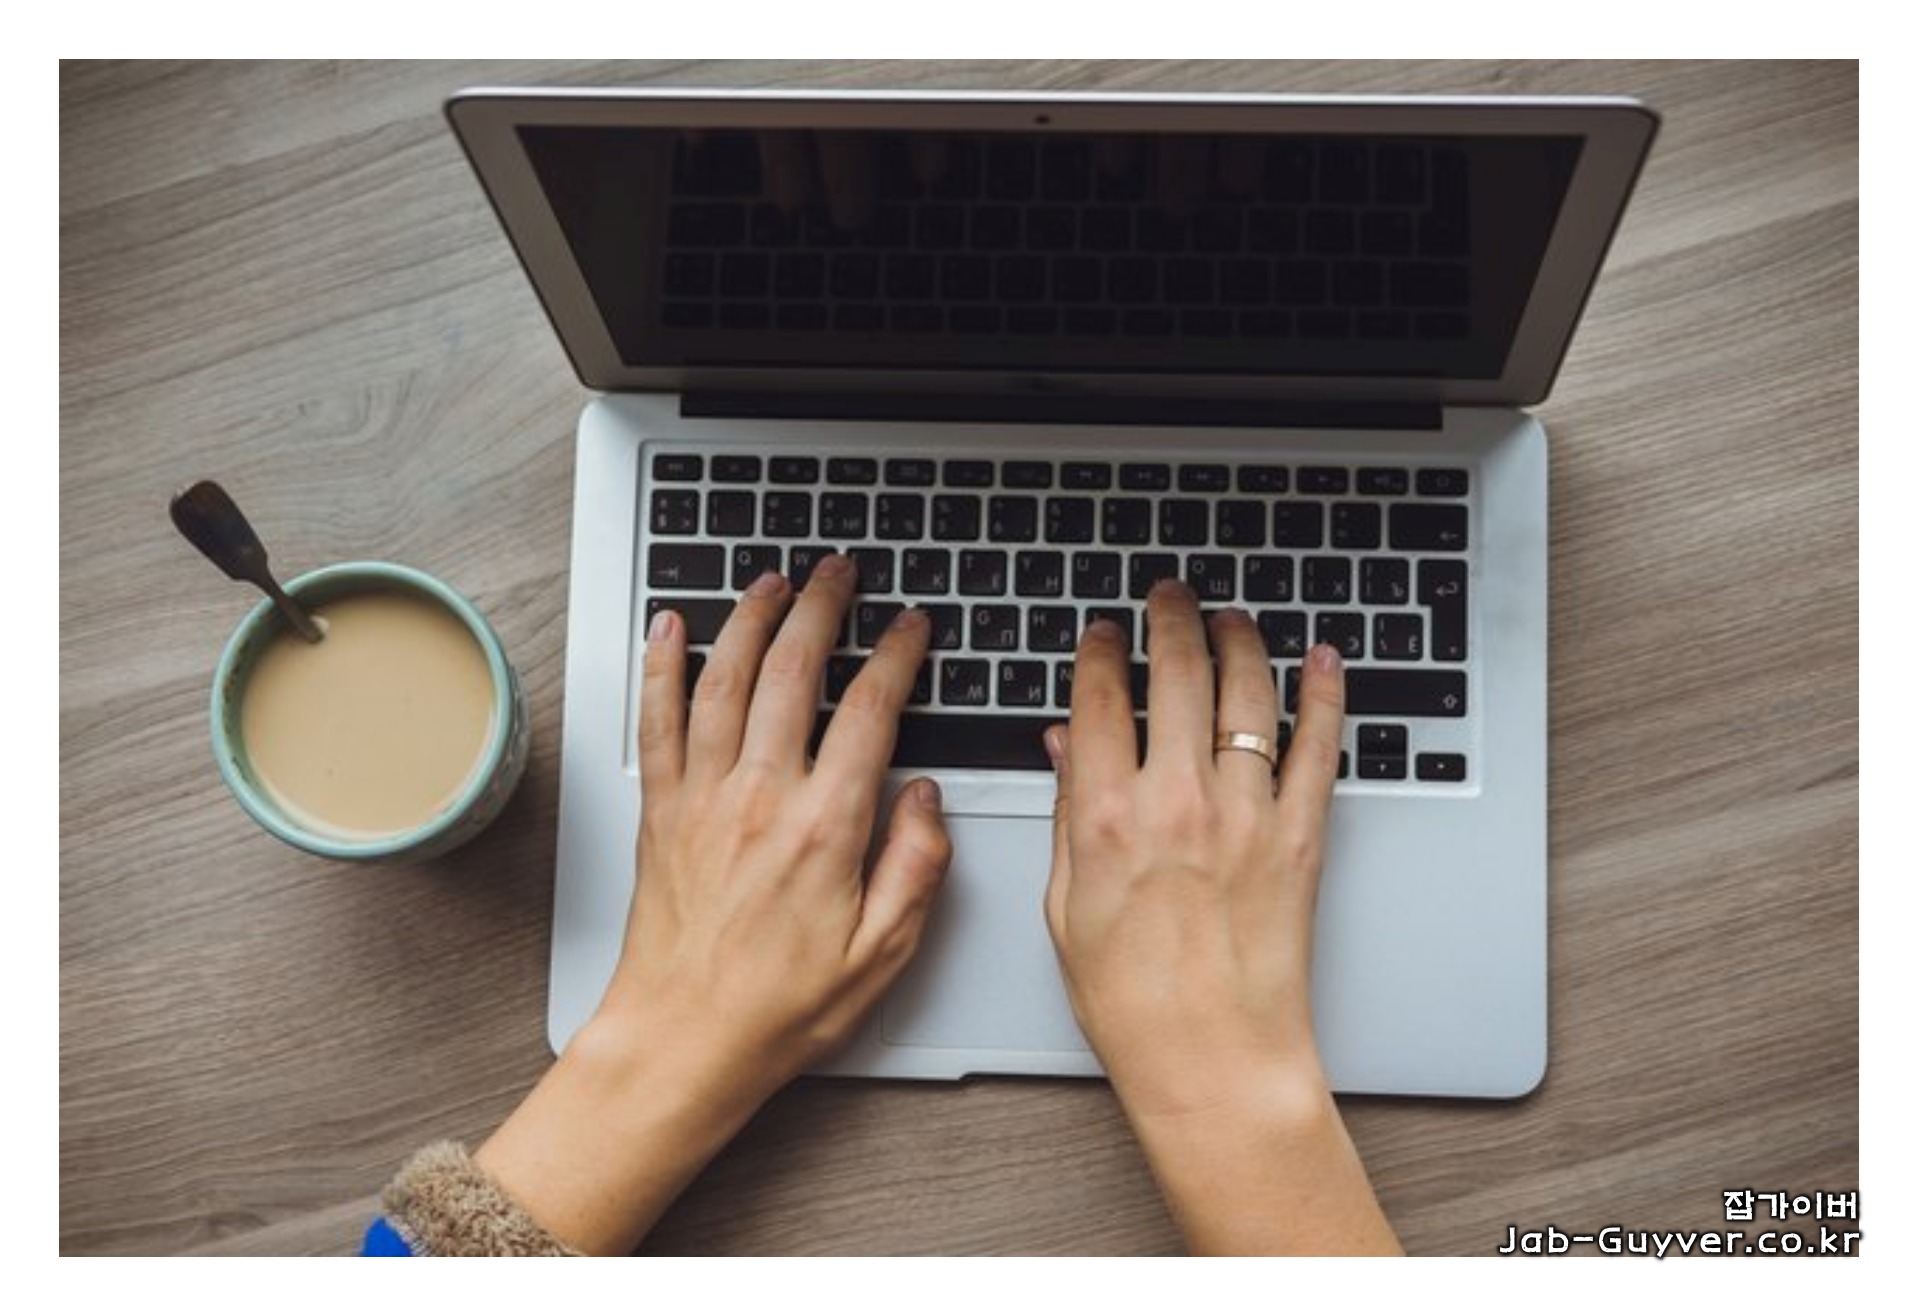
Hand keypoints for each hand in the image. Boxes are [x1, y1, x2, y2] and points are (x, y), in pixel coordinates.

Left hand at [476, 556, 950, 1252]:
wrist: (683, 1041)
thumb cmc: (779, 1009)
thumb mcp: (883, 953)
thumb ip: (916, 866)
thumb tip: (924, 797)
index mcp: (825, 828)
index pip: (870, 711)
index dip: (896, 655)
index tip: (910, 627)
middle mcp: (760, 799)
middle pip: (793, 671)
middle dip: (822, 607)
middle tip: (840, 571)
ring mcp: (703, 798)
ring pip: (724, 679)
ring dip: (751, 618)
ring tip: (773, 579)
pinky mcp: (660, 812)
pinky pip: (656, 721)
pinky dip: (661, 667)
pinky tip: (670, 628)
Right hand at [1045, 580, 1341, 1112]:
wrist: (1213, 1056)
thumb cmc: (1133, 998)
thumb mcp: (1065, 903)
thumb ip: (1067, 814)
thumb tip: (1065, 749)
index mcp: (1107, 817)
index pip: (1098, 698)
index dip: (1098, 650)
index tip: (1100, 633)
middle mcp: (1178, 802)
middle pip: (1175, 672)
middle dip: (1169, 618)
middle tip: (1168, 597)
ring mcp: (1246, 814)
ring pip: (1247, 693)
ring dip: (1238, 639)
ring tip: (1229, 618)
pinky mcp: (1300, 836)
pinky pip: (1319, 746)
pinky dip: (1325, 695)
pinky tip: (1321, 660)